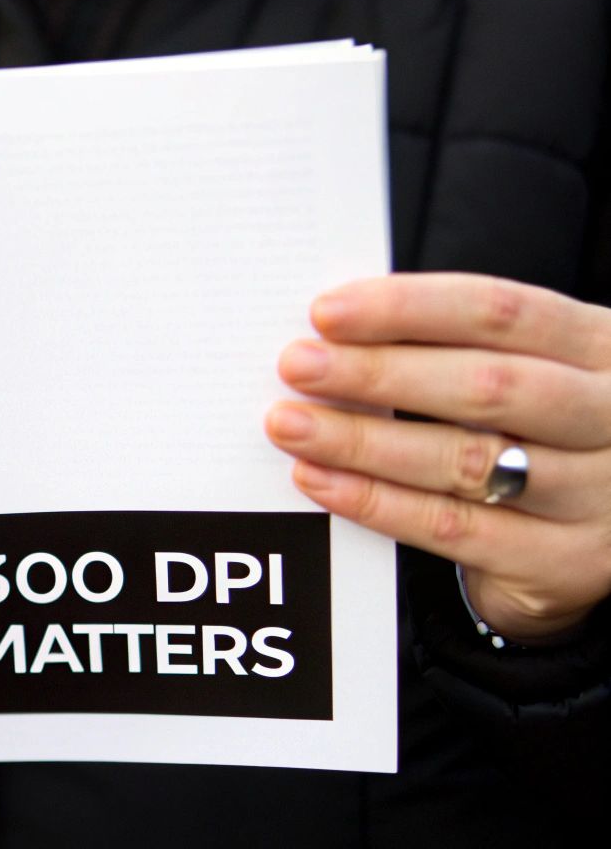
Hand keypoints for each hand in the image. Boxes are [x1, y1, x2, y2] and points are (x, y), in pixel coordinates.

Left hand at [264, 273, 610, 644]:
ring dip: (362, 441)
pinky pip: (453, 529)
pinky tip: (319, 479)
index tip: (326, 313)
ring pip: (465, 461)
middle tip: (296, 365)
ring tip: (289, 424)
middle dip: (378, 374)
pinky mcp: (565, 561)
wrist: (606, 527)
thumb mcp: (532, 370)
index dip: (408, 308)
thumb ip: (454, 347)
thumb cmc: (544, 427)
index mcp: (600, 348)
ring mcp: (596, 493)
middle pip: (486, 387)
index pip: (501, 313)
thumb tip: (336, 333)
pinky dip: (377, 502)